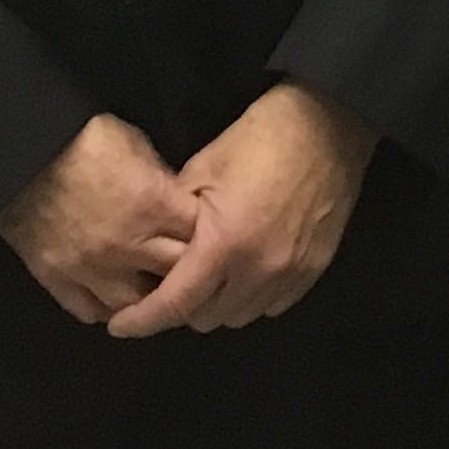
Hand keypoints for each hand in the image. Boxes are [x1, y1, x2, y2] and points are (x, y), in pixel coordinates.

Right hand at [0, 113, 197, 324]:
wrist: (19, 152)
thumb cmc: (83, 140)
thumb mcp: (138, 147)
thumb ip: (165, 184)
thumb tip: (184, 207)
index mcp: (153, 205)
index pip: (203, 236)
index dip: (214, 238)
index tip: (217, 238)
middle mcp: (126, 244)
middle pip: (177, 275)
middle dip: (190, 272)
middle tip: (197, 272)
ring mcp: (90, 268)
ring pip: (136, 304)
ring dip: (150, 298)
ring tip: (158, 291)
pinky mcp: (57, 279)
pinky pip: (90, 310)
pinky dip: (107, 307)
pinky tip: (118, 298)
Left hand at [107, 81, 377, 338]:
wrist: (327, 122)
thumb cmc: (259, 137)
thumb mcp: (202, 169)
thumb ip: (175, 218)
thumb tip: (155, 245)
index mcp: (224, 244)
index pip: (174, 304)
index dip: (141, 320)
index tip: (120, 325)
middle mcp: (259, 269)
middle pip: (206, 318)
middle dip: (182, 306)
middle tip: (173, 282)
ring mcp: (291, 272)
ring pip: (241, 316)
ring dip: (219, 303)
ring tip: (211, 277)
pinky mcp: (316, 267)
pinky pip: (274, 304)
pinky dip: (253, 297)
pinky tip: (247, 271)